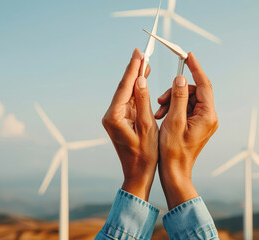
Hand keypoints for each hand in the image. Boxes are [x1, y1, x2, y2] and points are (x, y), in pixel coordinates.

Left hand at [102, 49, 157, 200]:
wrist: (137, 174)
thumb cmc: (145, 155)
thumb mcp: (147, 127)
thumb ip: (144, 102)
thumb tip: (141, 80)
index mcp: (114, 117)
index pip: (124, 88)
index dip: (132, 69)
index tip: (138, 53)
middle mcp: (111, 115)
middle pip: (123, 88)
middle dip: (133, 70)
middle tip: (141, 53)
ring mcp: (115, 118)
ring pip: (126, 93)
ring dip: (136, 79)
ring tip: (144, 62)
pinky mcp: (121, 120)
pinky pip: (129, 101)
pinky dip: (137, 91)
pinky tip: (143, 80)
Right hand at [156, 53, 217, 208]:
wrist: (175, 172)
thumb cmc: (173, 151)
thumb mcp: (173, 121)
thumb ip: (178, 98)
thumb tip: (181, 78)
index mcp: (208, 115)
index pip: (204, 84)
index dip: (196, 68)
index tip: (188, 55)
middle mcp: (209, 116)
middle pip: (193, 91)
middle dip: (176, 91)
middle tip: (160, 100)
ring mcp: (203, 121)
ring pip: (187, 99)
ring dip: (172, 101)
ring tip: (158, 111)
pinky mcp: (196, 124)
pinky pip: (185, 108)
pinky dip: (173, 108)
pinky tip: (161, 116)